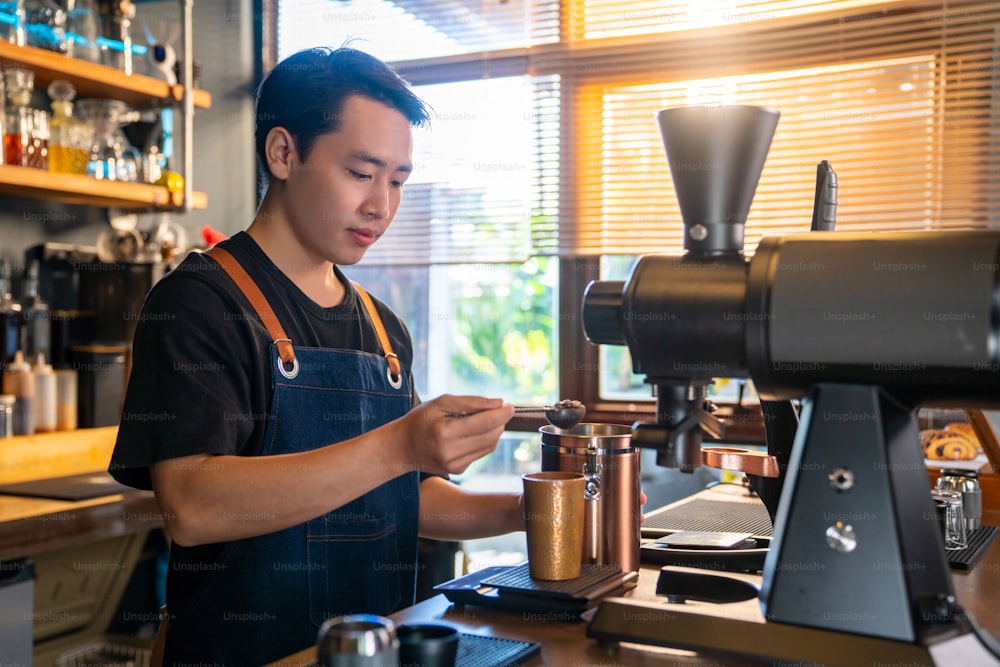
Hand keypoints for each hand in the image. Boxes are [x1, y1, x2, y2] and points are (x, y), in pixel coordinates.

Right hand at [395, 394, 513, 474]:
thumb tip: (498, 403)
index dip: (501, 414)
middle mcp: (451, 452)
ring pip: (489, 446)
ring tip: (487, 419)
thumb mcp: (441, 402)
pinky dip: (483, 441)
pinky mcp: (458, 470)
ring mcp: (455, 464)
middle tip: (500, 410)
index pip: (484, 423)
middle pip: (490, 436)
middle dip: (500, 422)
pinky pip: (480, 453)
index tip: (511, 406)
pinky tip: (474, 432)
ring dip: (494, 431)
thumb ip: (471, 402)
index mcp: (445, 432)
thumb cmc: (420, 420)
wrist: (402, 447)